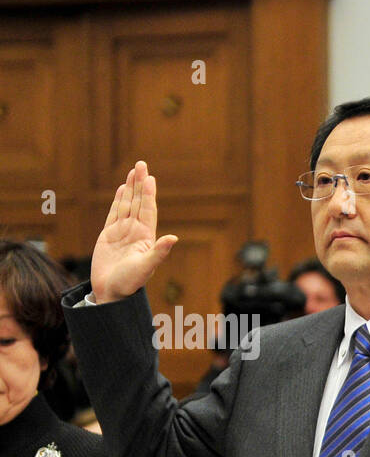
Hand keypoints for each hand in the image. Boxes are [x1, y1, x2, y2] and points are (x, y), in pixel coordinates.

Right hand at [90, 160, 178, 303]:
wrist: (111, 292)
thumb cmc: (130, 283)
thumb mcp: (146, 267)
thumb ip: (159, 252)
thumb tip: (174, 238)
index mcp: (146, 237)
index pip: (148, 210)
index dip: (148, 193)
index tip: (150, 177)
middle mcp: (135, 231)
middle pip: (138, 202)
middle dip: (140, 183)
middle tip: (141, 164)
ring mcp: (122, 232)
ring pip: (127, 205)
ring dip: (130, 188)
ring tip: (133, 171)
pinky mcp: (108, 235)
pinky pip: (114, 213)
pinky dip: (119, 200)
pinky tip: (123, 189)